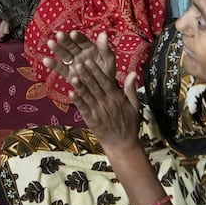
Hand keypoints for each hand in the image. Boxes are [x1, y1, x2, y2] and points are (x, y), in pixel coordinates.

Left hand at [45, 31, 137, 147]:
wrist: (122, 144)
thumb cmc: (128, 123)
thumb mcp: (134, 105)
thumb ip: (131, 89)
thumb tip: (133, 72)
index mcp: (116, 97)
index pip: (106, 81)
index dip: (97, 71)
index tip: (90, 60)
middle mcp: (106, 103)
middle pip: (95, 86)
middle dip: (86, 74)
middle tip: (78, 63)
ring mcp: (98, 111)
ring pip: (88, 96)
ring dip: (80, 85)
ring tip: (72, 75)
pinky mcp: (92, 120)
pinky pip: (83, 109)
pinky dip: (77, 101)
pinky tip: (71, 93)